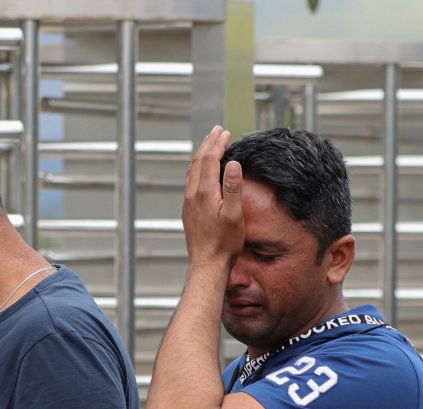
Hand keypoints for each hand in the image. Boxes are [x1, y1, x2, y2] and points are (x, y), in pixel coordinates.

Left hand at [182, 126, 244, 266]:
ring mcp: (188, 202)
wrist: (207, 264)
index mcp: (204, 193)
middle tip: (217, 131)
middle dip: (208, 144)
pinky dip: (197, 168)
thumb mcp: (234, 215)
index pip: (210, 160)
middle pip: (198, 161)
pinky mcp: (188, 210)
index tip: (226, 133)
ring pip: (192, 170)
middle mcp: (192, 195)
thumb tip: (233, 163)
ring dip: (201, 154)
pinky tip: (201, 169)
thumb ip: (233, 188)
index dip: (218, 144)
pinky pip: (190, 181)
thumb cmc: (224, 243)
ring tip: (209, 144)